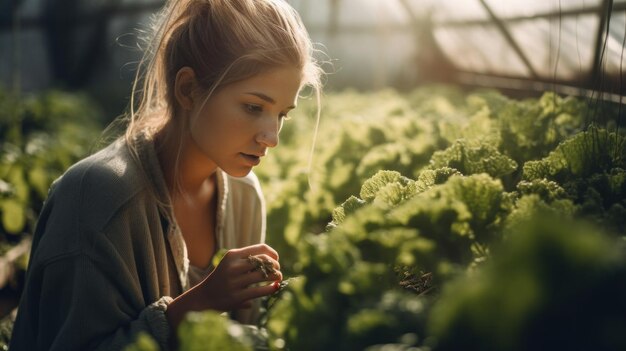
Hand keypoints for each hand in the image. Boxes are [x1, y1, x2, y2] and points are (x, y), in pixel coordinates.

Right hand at [166, 244, 281, 332]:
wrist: (204, 296)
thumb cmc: (223, 278)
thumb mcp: (231, 264)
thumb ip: (248, 260)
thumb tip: (273, 260)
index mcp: (233, 255)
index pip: (261, 248)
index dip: (273, 253)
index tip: (276, 259)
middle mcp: (233, 266)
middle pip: (264, 260)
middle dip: (275, 266)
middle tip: (277, 271)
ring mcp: (234, 281)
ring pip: (264, 275)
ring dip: (276, 276)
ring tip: (278, 278)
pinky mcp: (237, 296)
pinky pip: (260, 291)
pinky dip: (271, 289)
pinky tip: (275, 288)